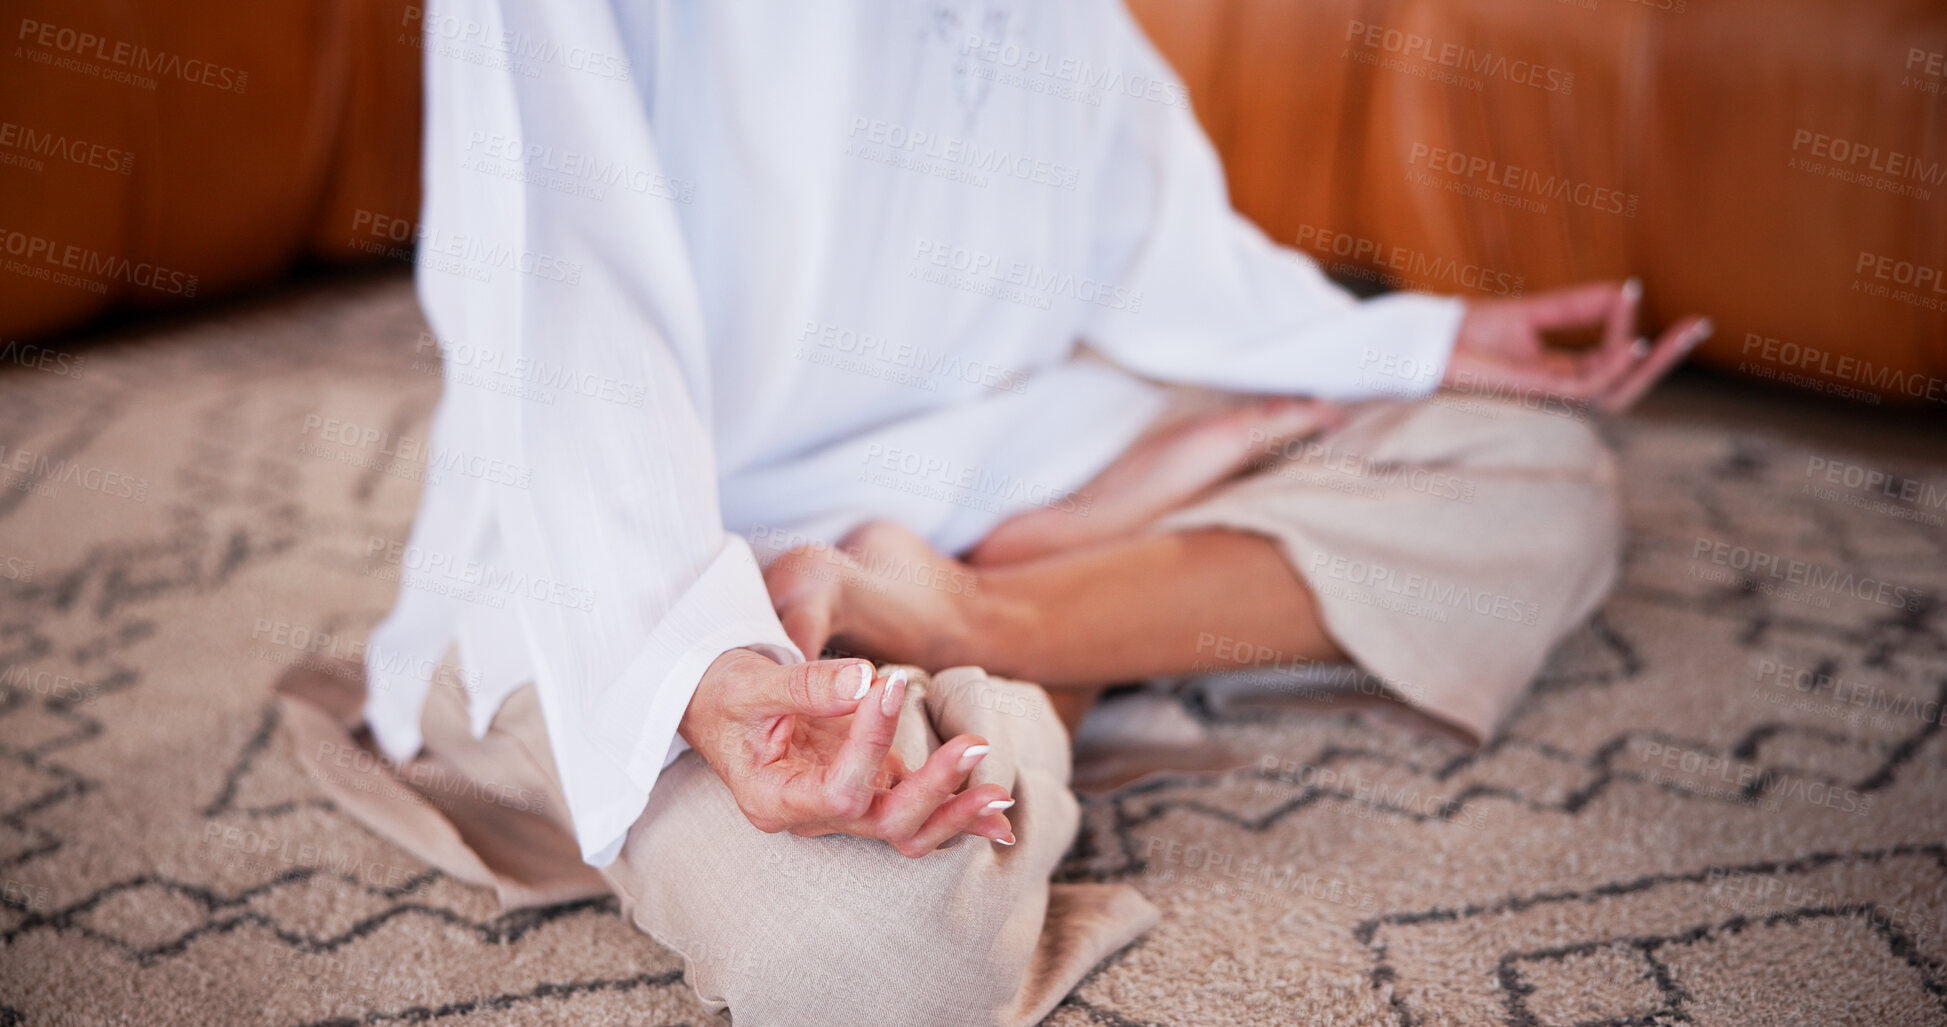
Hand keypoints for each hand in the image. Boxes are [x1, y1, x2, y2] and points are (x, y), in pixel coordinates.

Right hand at [678, 648, 1016, 854]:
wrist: (710, 697)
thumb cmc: (720, 688)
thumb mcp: (750, 680)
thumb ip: (804, 685)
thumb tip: (864, 682)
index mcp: (773, 798)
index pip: (840, 789)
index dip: (872, 741)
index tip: (890, 683)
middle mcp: (809, 814)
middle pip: (884, 823)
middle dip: (935, 790)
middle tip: (976, 745)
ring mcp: (838, 806)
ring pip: (905, 830)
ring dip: (955, 813)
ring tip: (1001, 791)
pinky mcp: (861, 788)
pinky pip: (913, 813)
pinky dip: (955, 812)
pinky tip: (998, 812)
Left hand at [1446, 280, 1711, 412]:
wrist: (1428, 342)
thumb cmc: (1469, 332)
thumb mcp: (1535, 312)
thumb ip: (1579, 306)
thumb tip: (1625, 291)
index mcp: (1562, 373)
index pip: (1617, 365)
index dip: (1648, 341)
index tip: (1657, 300)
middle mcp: (1561, 388)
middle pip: (1627, 384)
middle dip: (1666, 358)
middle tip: (1699, 326)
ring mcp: (1550, 393)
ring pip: (1615, 389)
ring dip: (1647, 362)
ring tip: (1671, 334)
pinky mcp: (1535, 390)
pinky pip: (1587, 385)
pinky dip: (1613, 364)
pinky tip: (1633, 342)